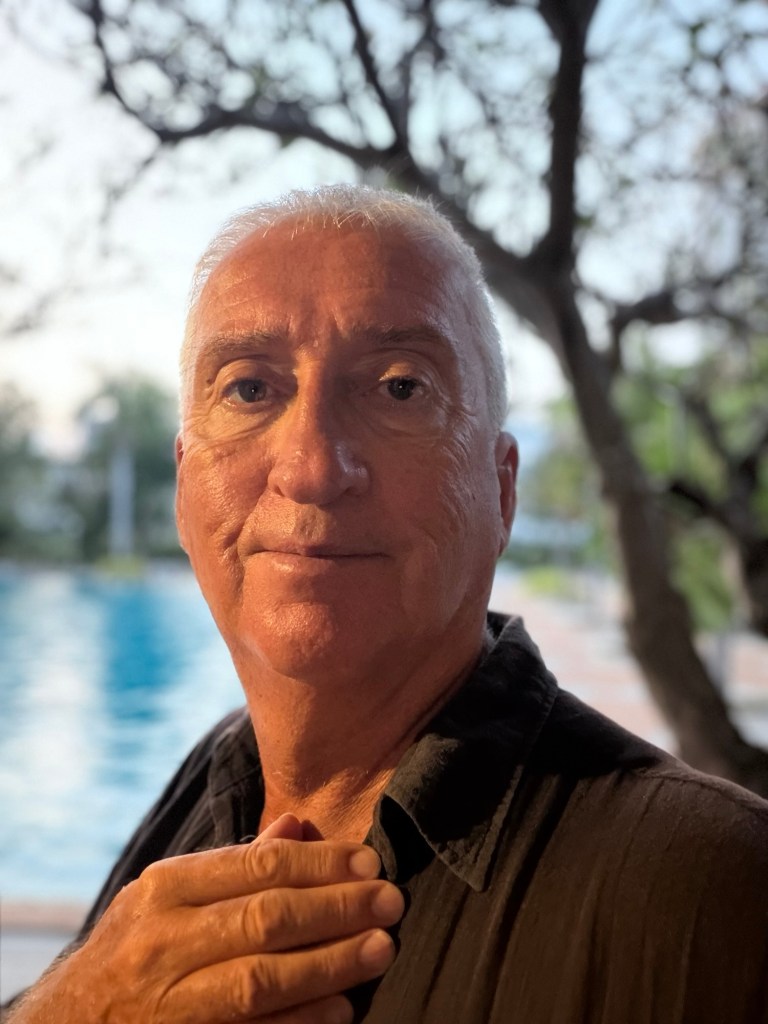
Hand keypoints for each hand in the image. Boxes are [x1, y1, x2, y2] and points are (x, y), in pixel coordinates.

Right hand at [9, 814, 403, 1023]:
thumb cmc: (133, 949)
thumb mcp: (166, 896)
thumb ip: (233, 865)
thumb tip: (299, 825)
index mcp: (164, 889)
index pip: (255, 865)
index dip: (320, 864)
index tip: (369, 862)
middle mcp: (162, 942)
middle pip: (265, 918)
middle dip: (336, 908)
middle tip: (391, 901)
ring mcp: (169, 1002)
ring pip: (261, 979)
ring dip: (330, 964)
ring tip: (380, 949)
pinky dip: (300, 1021)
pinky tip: (341, 1008)